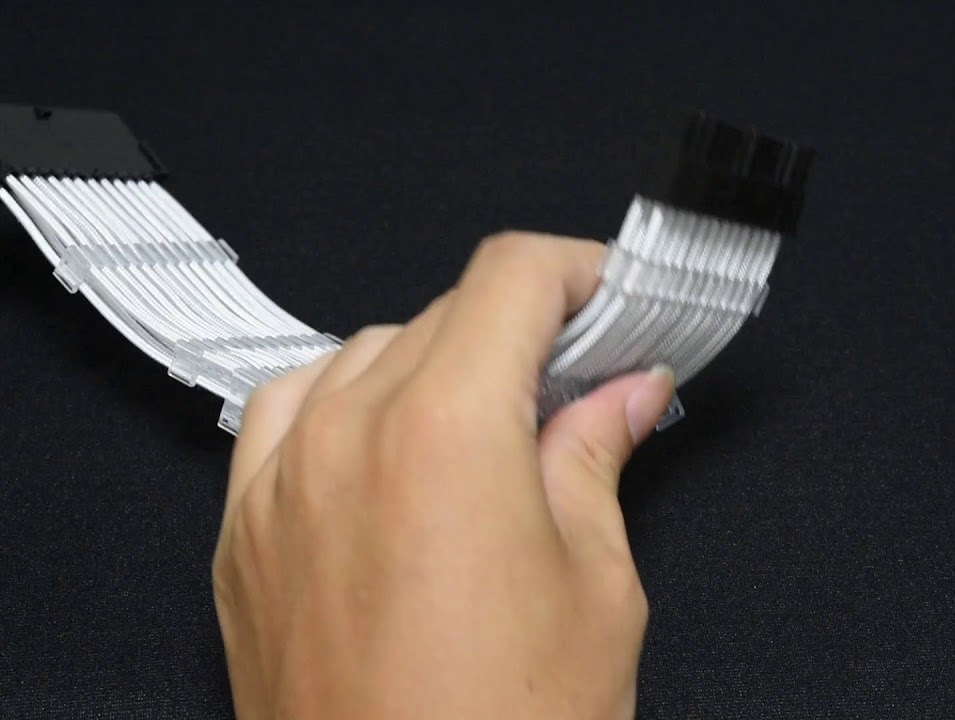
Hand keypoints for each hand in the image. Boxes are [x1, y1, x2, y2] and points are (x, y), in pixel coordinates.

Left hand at [212, 232, 675, 718]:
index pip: (511, 278)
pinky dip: (345, 398)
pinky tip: (387, 438)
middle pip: (446, 312)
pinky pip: (286, 412)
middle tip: (581, 375)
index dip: (577, 271)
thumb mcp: (596, 587)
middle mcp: (346, 438)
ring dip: (438, 361)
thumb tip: (626, 392)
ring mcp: (281, 484)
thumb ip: (597, 458)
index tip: (611, 298)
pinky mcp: (244, 534)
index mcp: (445, 433)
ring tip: (493, 419)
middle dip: (525, 328)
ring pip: (365, 352)